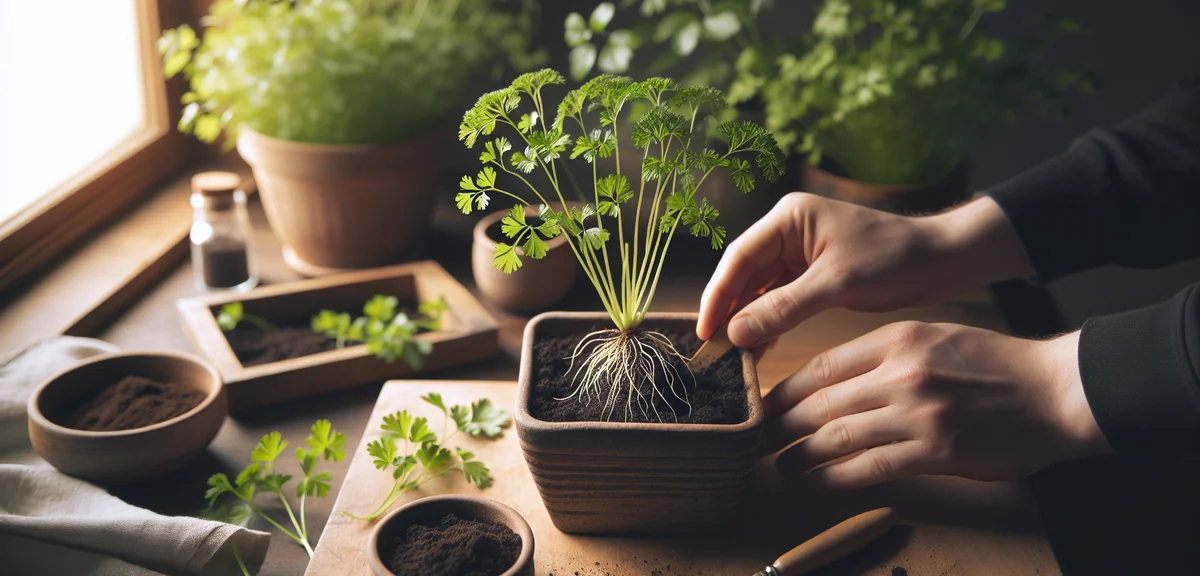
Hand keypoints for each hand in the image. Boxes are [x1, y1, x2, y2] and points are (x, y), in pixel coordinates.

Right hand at [698, 193, 1034, 349]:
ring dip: (747, 321)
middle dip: (729, 311)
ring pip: (758, 290)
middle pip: (743, 274)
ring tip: (733, 356)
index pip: (738, 258)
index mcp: (789, 217)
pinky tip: (760, 349)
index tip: (706, 331)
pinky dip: (769, 323)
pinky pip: (779, 300)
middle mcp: (788, 231)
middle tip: (714, 351)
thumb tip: (736, 333)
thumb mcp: (837, 283)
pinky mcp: (812, 274)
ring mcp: (799, 252)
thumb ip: (784, 307)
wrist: (943, 260)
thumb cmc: (896, 259)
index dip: (717, 295)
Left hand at [764, 321, 1112, 488]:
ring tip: (777, 466)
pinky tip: (815, 484)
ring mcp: (916, 413)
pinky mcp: (934, 450)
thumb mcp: (934, 338)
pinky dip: (835, 477)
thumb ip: (886, 356)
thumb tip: (836, 382)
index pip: (822, 367)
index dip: (785, 389)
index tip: (764, 405)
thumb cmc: (995, 364)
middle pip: (819, 402)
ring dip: (800, 455)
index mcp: (896, 341)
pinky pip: (870, 466)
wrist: (1055, 390)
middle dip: (780, 424)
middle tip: (755, 439)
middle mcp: (900, 374)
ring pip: (836, 436)